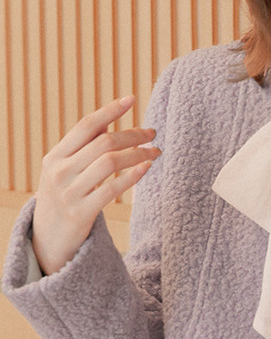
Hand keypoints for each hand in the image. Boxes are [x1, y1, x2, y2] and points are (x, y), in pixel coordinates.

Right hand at [31, 95, 160, 274]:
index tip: (132, 99)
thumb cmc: (64, 197)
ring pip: (109, 163)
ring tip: (155, 151)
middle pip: (103, 143)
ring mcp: (68, 193)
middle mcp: (59, 172)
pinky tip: (147, 167)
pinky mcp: (81, 213)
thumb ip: (83, 148)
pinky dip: (132, 176)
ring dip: (137, 154)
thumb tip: (110, 121)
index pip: (85, 126)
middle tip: (152, 133)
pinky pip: (111, 190)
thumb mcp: (64, 170)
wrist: (47, 239)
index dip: (110, 110)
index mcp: (55, 156)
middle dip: (132, 135)